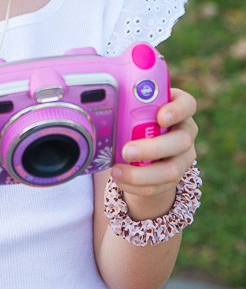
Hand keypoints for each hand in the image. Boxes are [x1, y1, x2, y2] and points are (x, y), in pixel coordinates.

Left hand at [111, 88, 197, 220]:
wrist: (140, 145)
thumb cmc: (134, 118)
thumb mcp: (132, 108)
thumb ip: (125, 104)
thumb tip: (101, 102)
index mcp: (177, 107)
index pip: (187, 104)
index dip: (177, 111)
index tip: (160, 117)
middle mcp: (185, 131)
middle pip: (181, 141)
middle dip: (153, 148)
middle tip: (126, 151)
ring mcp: (183, 156)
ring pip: (172, 170)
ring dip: (142, 174)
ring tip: (117, 171)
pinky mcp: (174, 177)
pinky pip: (159, 187)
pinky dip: (137, 186)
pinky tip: (120, 180)